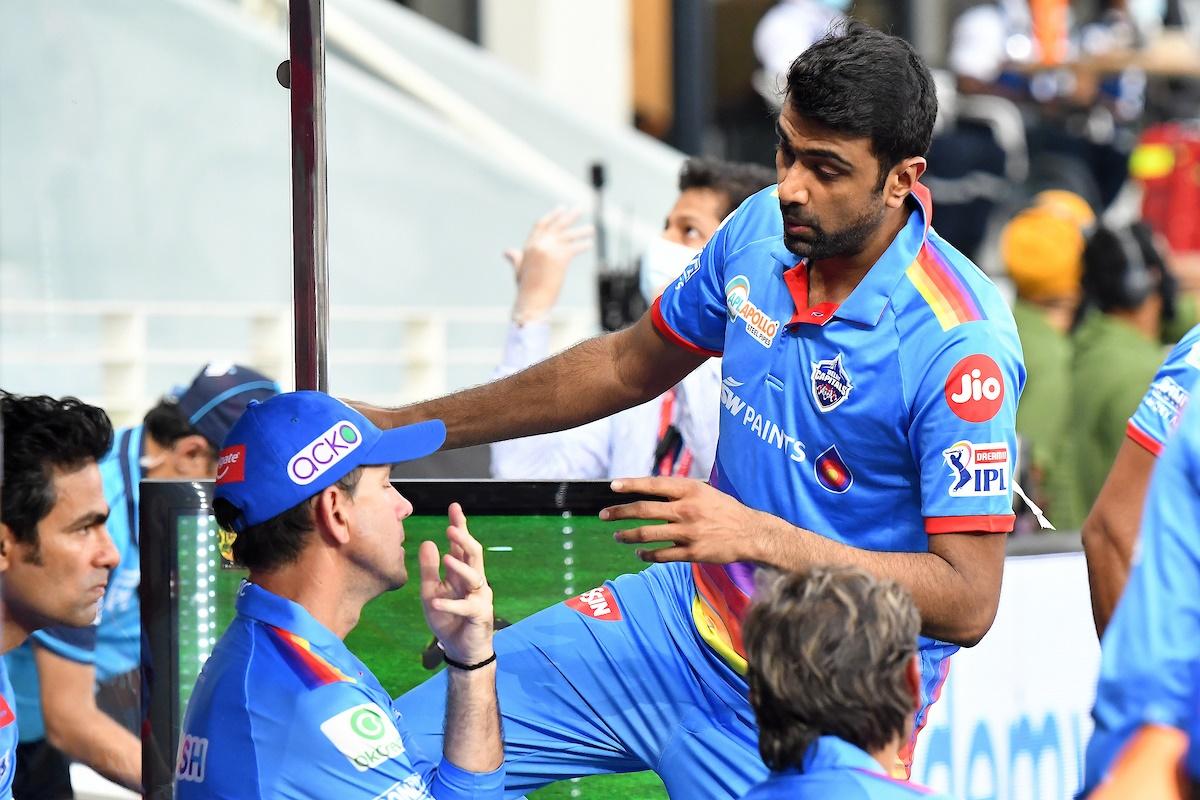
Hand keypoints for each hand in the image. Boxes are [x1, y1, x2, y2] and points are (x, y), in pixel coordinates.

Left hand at [418, 503, 493, 664]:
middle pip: (474, 554)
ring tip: (447, 556)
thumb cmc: (447, 619)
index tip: (454, 507)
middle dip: (464, 540)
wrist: (460, 649)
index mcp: (462, 572)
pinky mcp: (479, 614)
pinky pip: (465, 606)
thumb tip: (428, 542)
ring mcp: (479, 596)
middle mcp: (474, 580)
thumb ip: (430, 570)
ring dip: (460, 566)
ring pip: (475, 576)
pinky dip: (449, 604)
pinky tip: (435, 602)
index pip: (462, 545)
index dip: (460, 526)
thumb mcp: (430, 592)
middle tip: (451, 527)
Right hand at [508, 207, 593, 322]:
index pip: (541, 225)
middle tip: (579, 208)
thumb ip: (516, 258)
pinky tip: (590, 243)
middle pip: (557, 225)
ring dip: (581, 231)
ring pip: (568, 235)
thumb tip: (507, 252)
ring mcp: (550, 250)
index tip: (561, 208)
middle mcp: (539, 244)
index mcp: (529, 246)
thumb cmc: (526, 289)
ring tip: (591, 228)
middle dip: (569, 216)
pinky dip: (583, 245)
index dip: (552, 216)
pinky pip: (575, 247)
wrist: (532, 300)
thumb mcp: (519, 269)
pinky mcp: (560, 257)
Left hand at [600, 477, 772, 563]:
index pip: (653, 485)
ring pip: (648, 534)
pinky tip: (640, 553)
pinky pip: (662, 555)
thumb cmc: (725, 510)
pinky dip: (647, 554)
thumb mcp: (704, 492)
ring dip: (627, 536)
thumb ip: (679, 491)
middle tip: (603, 515)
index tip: (612, 486)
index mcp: (690, 490)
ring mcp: (689, 532)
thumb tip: (650, 490)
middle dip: (619, 513)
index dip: (631, 485)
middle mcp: (687, 509)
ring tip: (618, 536)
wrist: (751, 533)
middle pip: (644, 510)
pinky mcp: (692, 552)